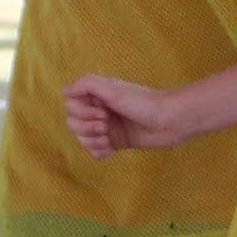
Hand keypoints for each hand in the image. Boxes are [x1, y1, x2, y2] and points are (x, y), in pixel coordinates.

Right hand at [63, 75, 181, 158]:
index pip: (71, 105)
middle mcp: (100, 111)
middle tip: (105, 125)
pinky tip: (110, 149)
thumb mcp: (113, 88)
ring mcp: (108, 128)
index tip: (102, 110)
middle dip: (85, 127)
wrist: (170, 122)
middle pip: (73, 123)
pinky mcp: (116, 143)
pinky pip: (95, 151)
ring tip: (108, 139)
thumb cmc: (144, 102)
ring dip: (92, 141)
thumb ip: (87, 85)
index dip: (81, 111)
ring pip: (82, 139)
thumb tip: (65, 90)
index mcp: (98, 96)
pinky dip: (99, 152)